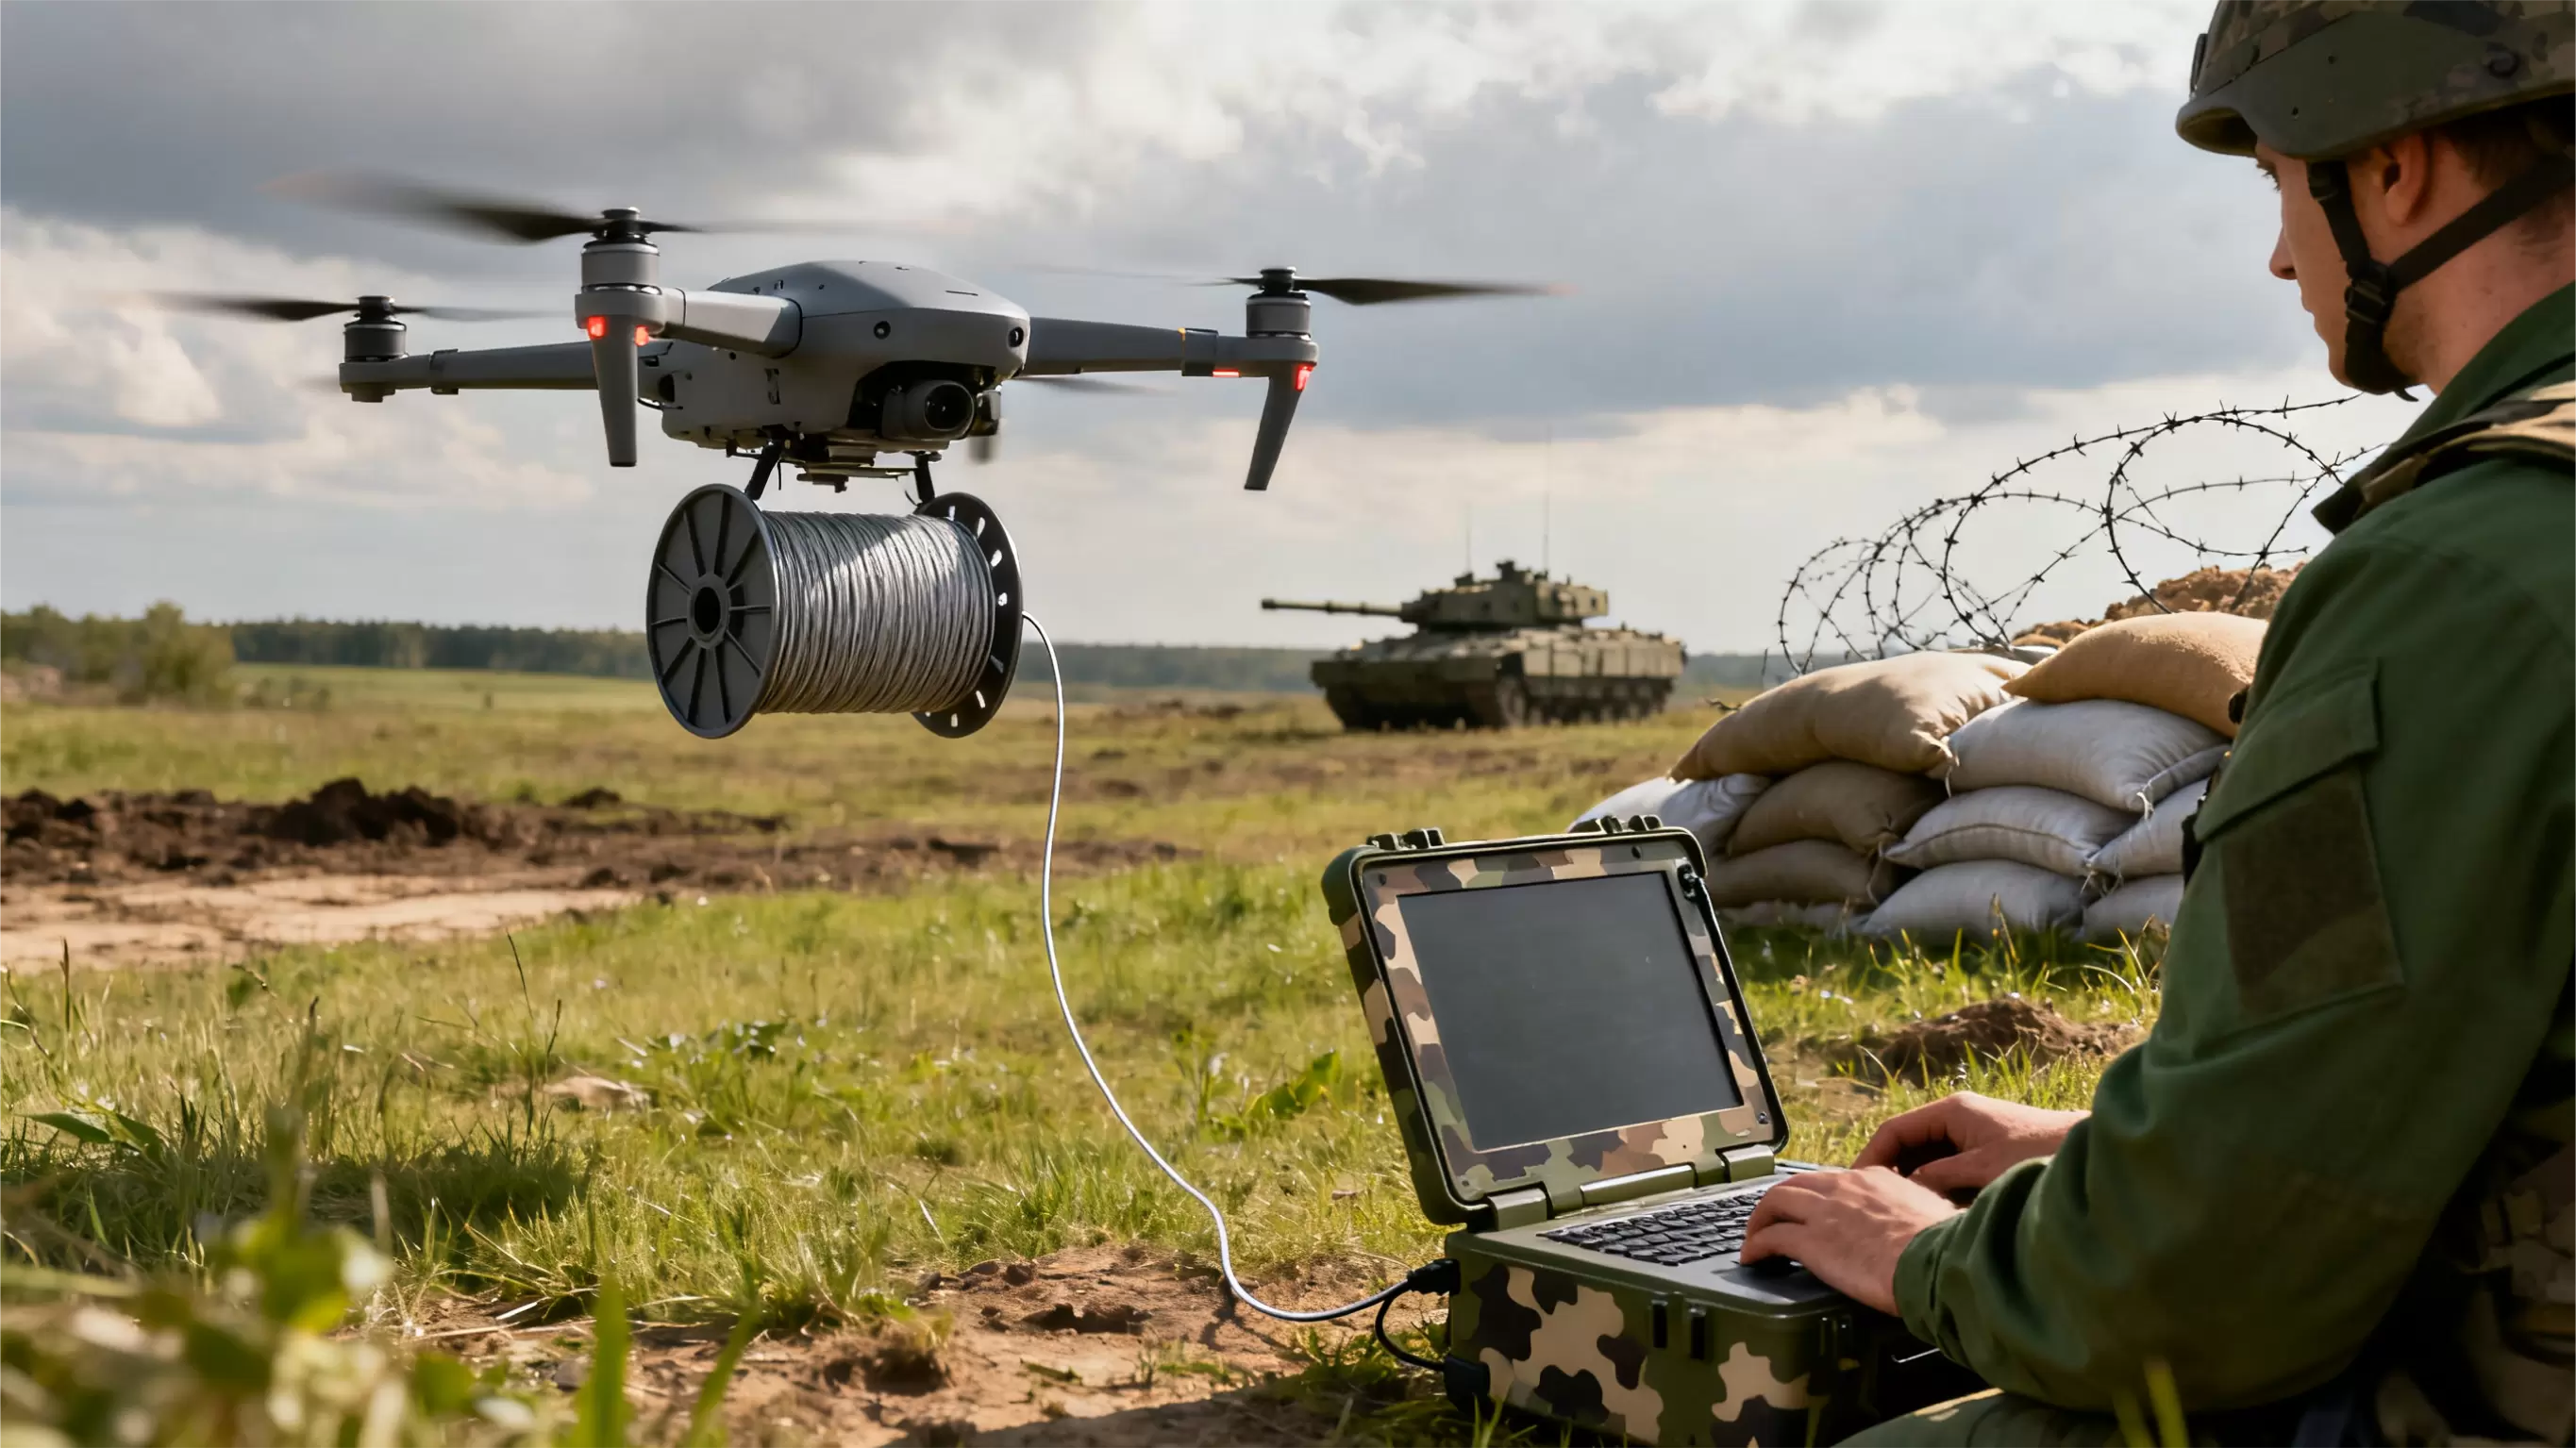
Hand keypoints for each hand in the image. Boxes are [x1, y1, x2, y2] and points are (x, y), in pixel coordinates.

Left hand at [1740, 1168, 1954, 1313]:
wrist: (1938, 1260)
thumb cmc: (1947, 1246)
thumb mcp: (1936, 1215)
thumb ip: (1919, 1213)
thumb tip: (1922, 1224)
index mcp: (1876, 1179)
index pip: (1834, 1180)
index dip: (1817, 1195)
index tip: (1813, 1211)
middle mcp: (1845, 1188)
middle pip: (1796, 1185)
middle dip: (1778, 1202)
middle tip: (1770, 1220)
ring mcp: (1825, 1212)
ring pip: (1775, 1203)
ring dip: (1759, 1221)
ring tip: (1754, 1239)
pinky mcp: (1812, 1241)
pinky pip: (1770, 1238)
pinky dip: (1755, 1247)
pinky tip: (1752, 1259)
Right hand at [1851, 1091, 2086, 1194]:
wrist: (2092, 1152)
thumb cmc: (2041, 1154)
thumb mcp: (1982, 1170)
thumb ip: (1939, 1177)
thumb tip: (1904, 1190)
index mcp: (1952, 1112)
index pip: (1893, 1131)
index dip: (1870, 1158)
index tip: (1853, 1188)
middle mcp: (1959, 1118)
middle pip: (1908, 1146)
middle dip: (1889, 1174)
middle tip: (1871, 1207)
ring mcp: (1974, 1135)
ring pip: (1929, 1160)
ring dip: (1915, 1184)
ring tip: (1900, 1213)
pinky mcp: (1989, 1153)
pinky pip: (1950, 1169)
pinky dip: (1938, 1188)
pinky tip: (1935, 1212)